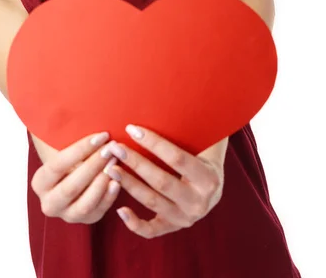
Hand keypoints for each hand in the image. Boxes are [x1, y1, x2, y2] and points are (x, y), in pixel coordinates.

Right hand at [31, 131, 121, 223]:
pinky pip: (98, 212)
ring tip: (115, 163)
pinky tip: (118, 182)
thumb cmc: (73, 157)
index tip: (102, 136)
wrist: (75, 176)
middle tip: (110, 149)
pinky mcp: (87, 221)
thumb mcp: (65, 148)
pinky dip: (109, 197)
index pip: (58, 164)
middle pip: (71, 186)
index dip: (81, 149)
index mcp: (40, 182)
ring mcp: (67, 215)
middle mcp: (49, 203)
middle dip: (93, 165)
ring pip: (84, 205)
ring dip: (101, 182)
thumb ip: (73, 141)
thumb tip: (93, 130)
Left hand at [100, 125, 224, 238]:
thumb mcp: (205, 143)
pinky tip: (119, 209)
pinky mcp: (174, 227)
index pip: (176, 158)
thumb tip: (177, 93)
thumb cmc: (203, 156)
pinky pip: (152, 231)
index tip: (132, 129)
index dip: (153, 143)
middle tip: (115, 147)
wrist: (214, 186)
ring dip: (129, 184)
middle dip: (135, 162)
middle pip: (161, 181)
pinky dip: (135, 223)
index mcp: (208, 178)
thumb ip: (193, 126)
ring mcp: (186, 218)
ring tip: (110, 168)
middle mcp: (199, 202)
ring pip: (152, 202)